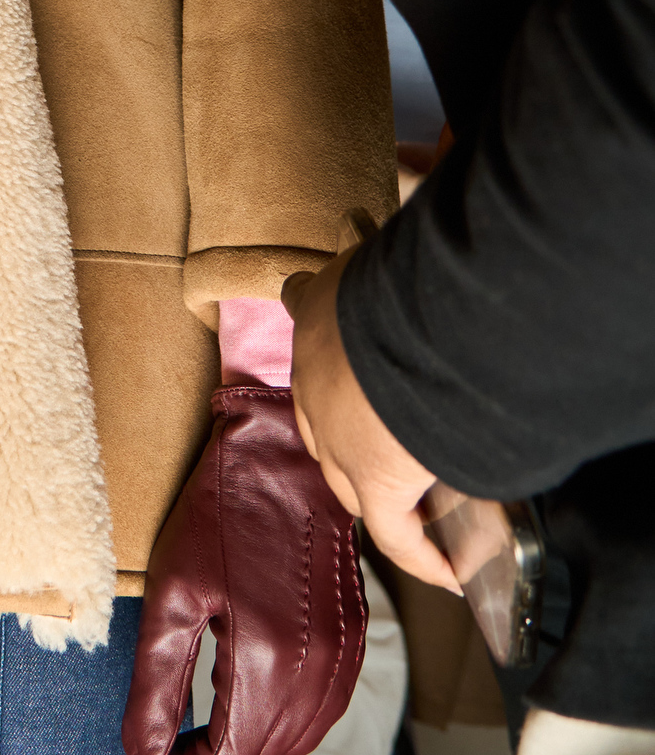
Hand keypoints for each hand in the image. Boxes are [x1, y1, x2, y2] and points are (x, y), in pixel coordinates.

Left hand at [121, 383, 366, 754]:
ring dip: (254, 751)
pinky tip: (255, 714)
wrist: (285, 458)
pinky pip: (327, 709)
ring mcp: (344, 654)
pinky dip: (289, 726)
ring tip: (205, 743)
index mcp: (267, 658)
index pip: (229, 754)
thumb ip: (156, 682)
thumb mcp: (172, 594)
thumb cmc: (222, 514)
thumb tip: (143, 753)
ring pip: (302, 738)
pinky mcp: (355, 638)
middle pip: (267, 753)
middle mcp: (315, 667)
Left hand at [283, 250, 458, 593]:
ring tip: (411, 505)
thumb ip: (397, 228)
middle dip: (345, 428)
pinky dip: (420, 552)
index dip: (320, 334)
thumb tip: (417, 183)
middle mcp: (314, 380)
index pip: (306, 316)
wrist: (415, 317)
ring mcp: (338, 436)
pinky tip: (447, 571)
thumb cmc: (412, 269)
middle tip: (381, 436)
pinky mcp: (374, 479)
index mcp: (317, 312)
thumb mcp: (392, 241)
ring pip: (348, 477)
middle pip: (321, 418)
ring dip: (376, 490)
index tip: (322, 328)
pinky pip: (396, 531)